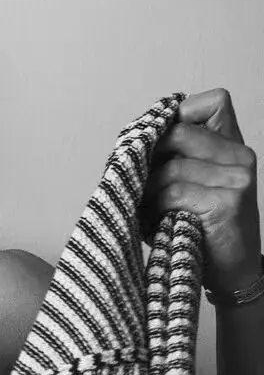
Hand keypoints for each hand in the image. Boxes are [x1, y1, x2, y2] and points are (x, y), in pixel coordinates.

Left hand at [140, 88, 259, 291]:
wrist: (233, 273)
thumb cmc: (204, 229)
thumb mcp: (194, 185)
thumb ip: (179, 157)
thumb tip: (133, 140)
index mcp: (234, 146)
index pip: (215, 101)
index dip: (180, 115)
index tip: (158, 145)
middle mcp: (241, 156)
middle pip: (178, 133)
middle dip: (149, 158)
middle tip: (138, 184)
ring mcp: (237, 179)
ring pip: (170, 168)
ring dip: (147, 192)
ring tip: (146, 211)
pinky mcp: (226, 203)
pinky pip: (173, 192)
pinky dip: (155, 209)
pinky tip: (155, 223)